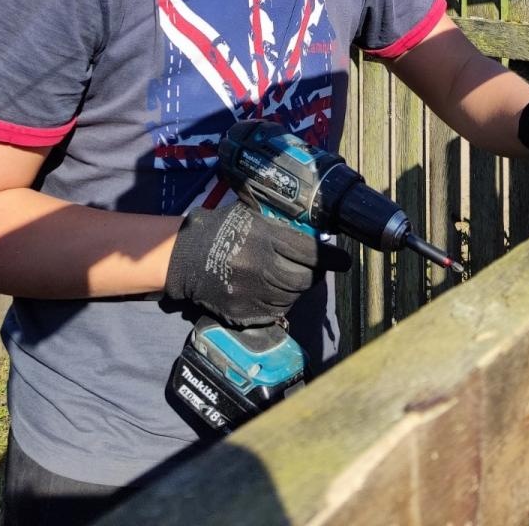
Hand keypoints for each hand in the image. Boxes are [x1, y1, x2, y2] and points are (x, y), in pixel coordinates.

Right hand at [164, 200, 349, 325]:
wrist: (184, 257)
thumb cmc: (221, 229)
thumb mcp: (250, 215)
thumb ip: (278, 225)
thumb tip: (314, 234)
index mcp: (264, 238)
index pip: (309, 252)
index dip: (330, 258)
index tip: (344, 261)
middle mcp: (261, 267)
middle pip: (305, 278)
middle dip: (314, 275)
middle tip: (314, 270)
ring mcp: (253, 293)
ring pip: (292, 297)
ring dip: (296, 289)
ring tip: (288, 278)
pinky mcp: (244, 312)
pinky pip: (275, 311)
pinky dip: (280, 302)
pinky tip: (272, 291)